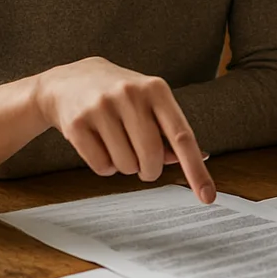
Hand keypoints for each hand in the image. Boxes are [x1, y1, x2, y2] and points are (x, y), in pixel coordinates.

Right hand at [33, 57, 214, 202]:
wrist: (69, 81)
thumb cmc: (119, 95)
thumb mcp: (149, 102)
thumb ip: (171, 130)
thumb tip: (200, 158)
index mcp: (155, 89)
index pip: (182, 136)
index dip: (196, 169)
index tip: (207, 196)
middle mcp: (130, 94)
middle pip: (152, 157)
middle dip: (150, 170)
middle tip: (143, 163)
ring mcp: (101, 107)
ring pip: (126, 166)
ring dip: (126, 166)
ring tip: (117, 143)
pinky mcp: (77, 123)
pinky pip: (101, 167)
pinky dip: (105, 166)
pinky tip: (99, 144)